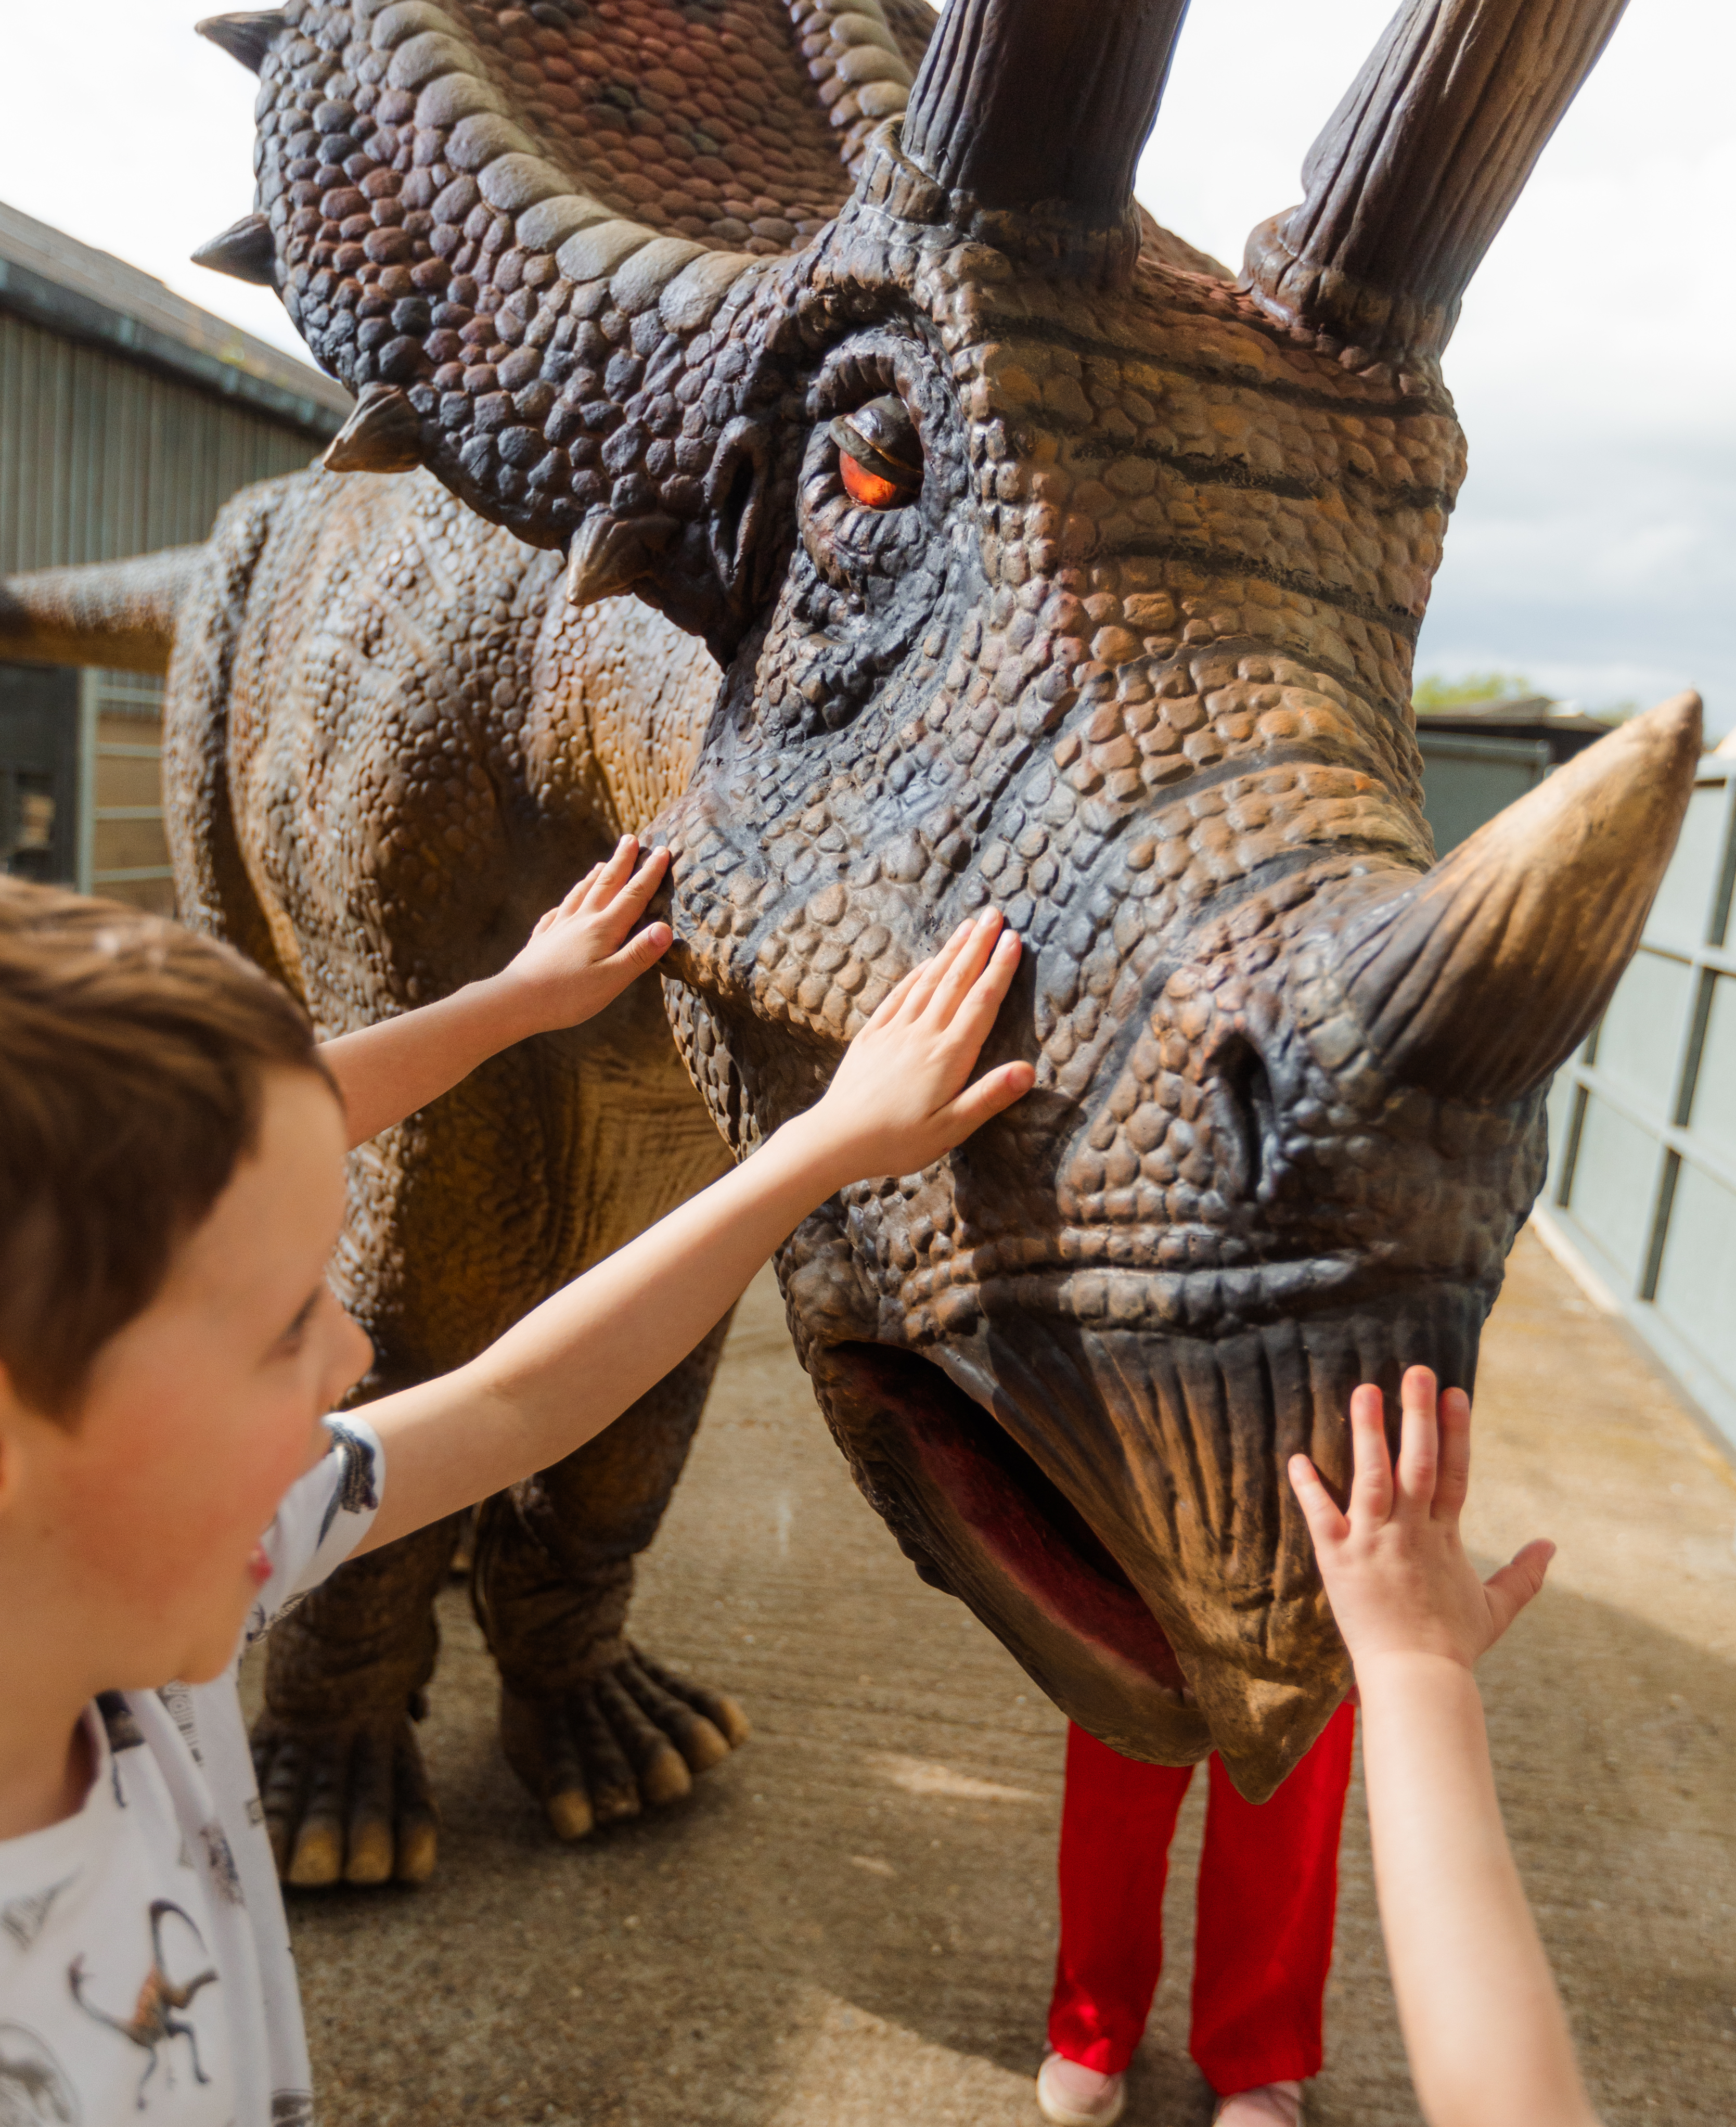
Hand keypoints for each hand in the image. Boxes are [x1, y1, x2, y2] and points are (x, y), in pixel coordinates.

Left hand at [491, 837, 671, 1036]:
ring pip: (580, 894)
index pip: (632, 896)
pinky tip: (563, 905)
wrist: (514, 1000)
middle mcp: (581, 921)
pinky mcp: (542, 940)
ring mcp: (559, 928)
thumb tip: (665, 927)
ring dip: (594, 877)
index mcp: (603, 929)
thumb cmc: (567, 996)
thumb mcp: (611, 979)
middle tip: (631, 839)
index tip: (661, 850)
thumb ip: (639, 953)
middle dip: (621, 861)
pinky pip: (557, 913)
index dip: (649, 873)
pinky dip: (566, 902)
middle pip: (605, 884)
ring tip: (602, 864)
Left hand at [802, 908, 1034, 1186]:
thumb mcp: (950, 1129)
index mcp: (948, 1056)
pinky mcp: (871, 1037)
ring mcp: (894, 1032)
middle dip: (977, 945)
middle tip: (994, 914)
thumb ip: (989, 1097)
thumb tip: (1028, 1070)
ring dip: (950, 952)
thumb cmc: (897, 1141)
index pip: (981, 1002)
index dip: (999, 969)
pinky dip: (915, 975)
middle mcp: (922, 1035)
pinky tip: (926, 962)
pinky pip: (898, 996)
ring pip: (928, 981)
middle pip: (956, 981)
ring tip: (967, 926)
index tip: (1014, 939)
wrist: (836, 1139)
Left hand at [1289, 1367, 1554, 1673]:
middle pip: (1419, 1463)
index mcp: (1445, 1537)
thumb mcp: (1495, 1608)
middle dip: (1419, 1415)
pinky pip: (1322, 1516)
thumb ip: (1523, 1575)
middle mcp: (1410, 1531)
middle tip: (1416, 1370)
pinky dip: (1309, 1487)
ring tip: (1364, 1391)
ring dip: (1368, 1434)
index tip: (1456, 1392)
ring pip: (1372, 1478)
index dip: (1457, 1431)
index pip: (1456, 1473)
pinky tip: (1297, 1457)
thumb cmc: (1453, 1645)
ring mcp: (1374, 1543)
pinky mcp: (1340, 1560)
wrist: (1416, 1679)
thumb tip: (1551, 1546)